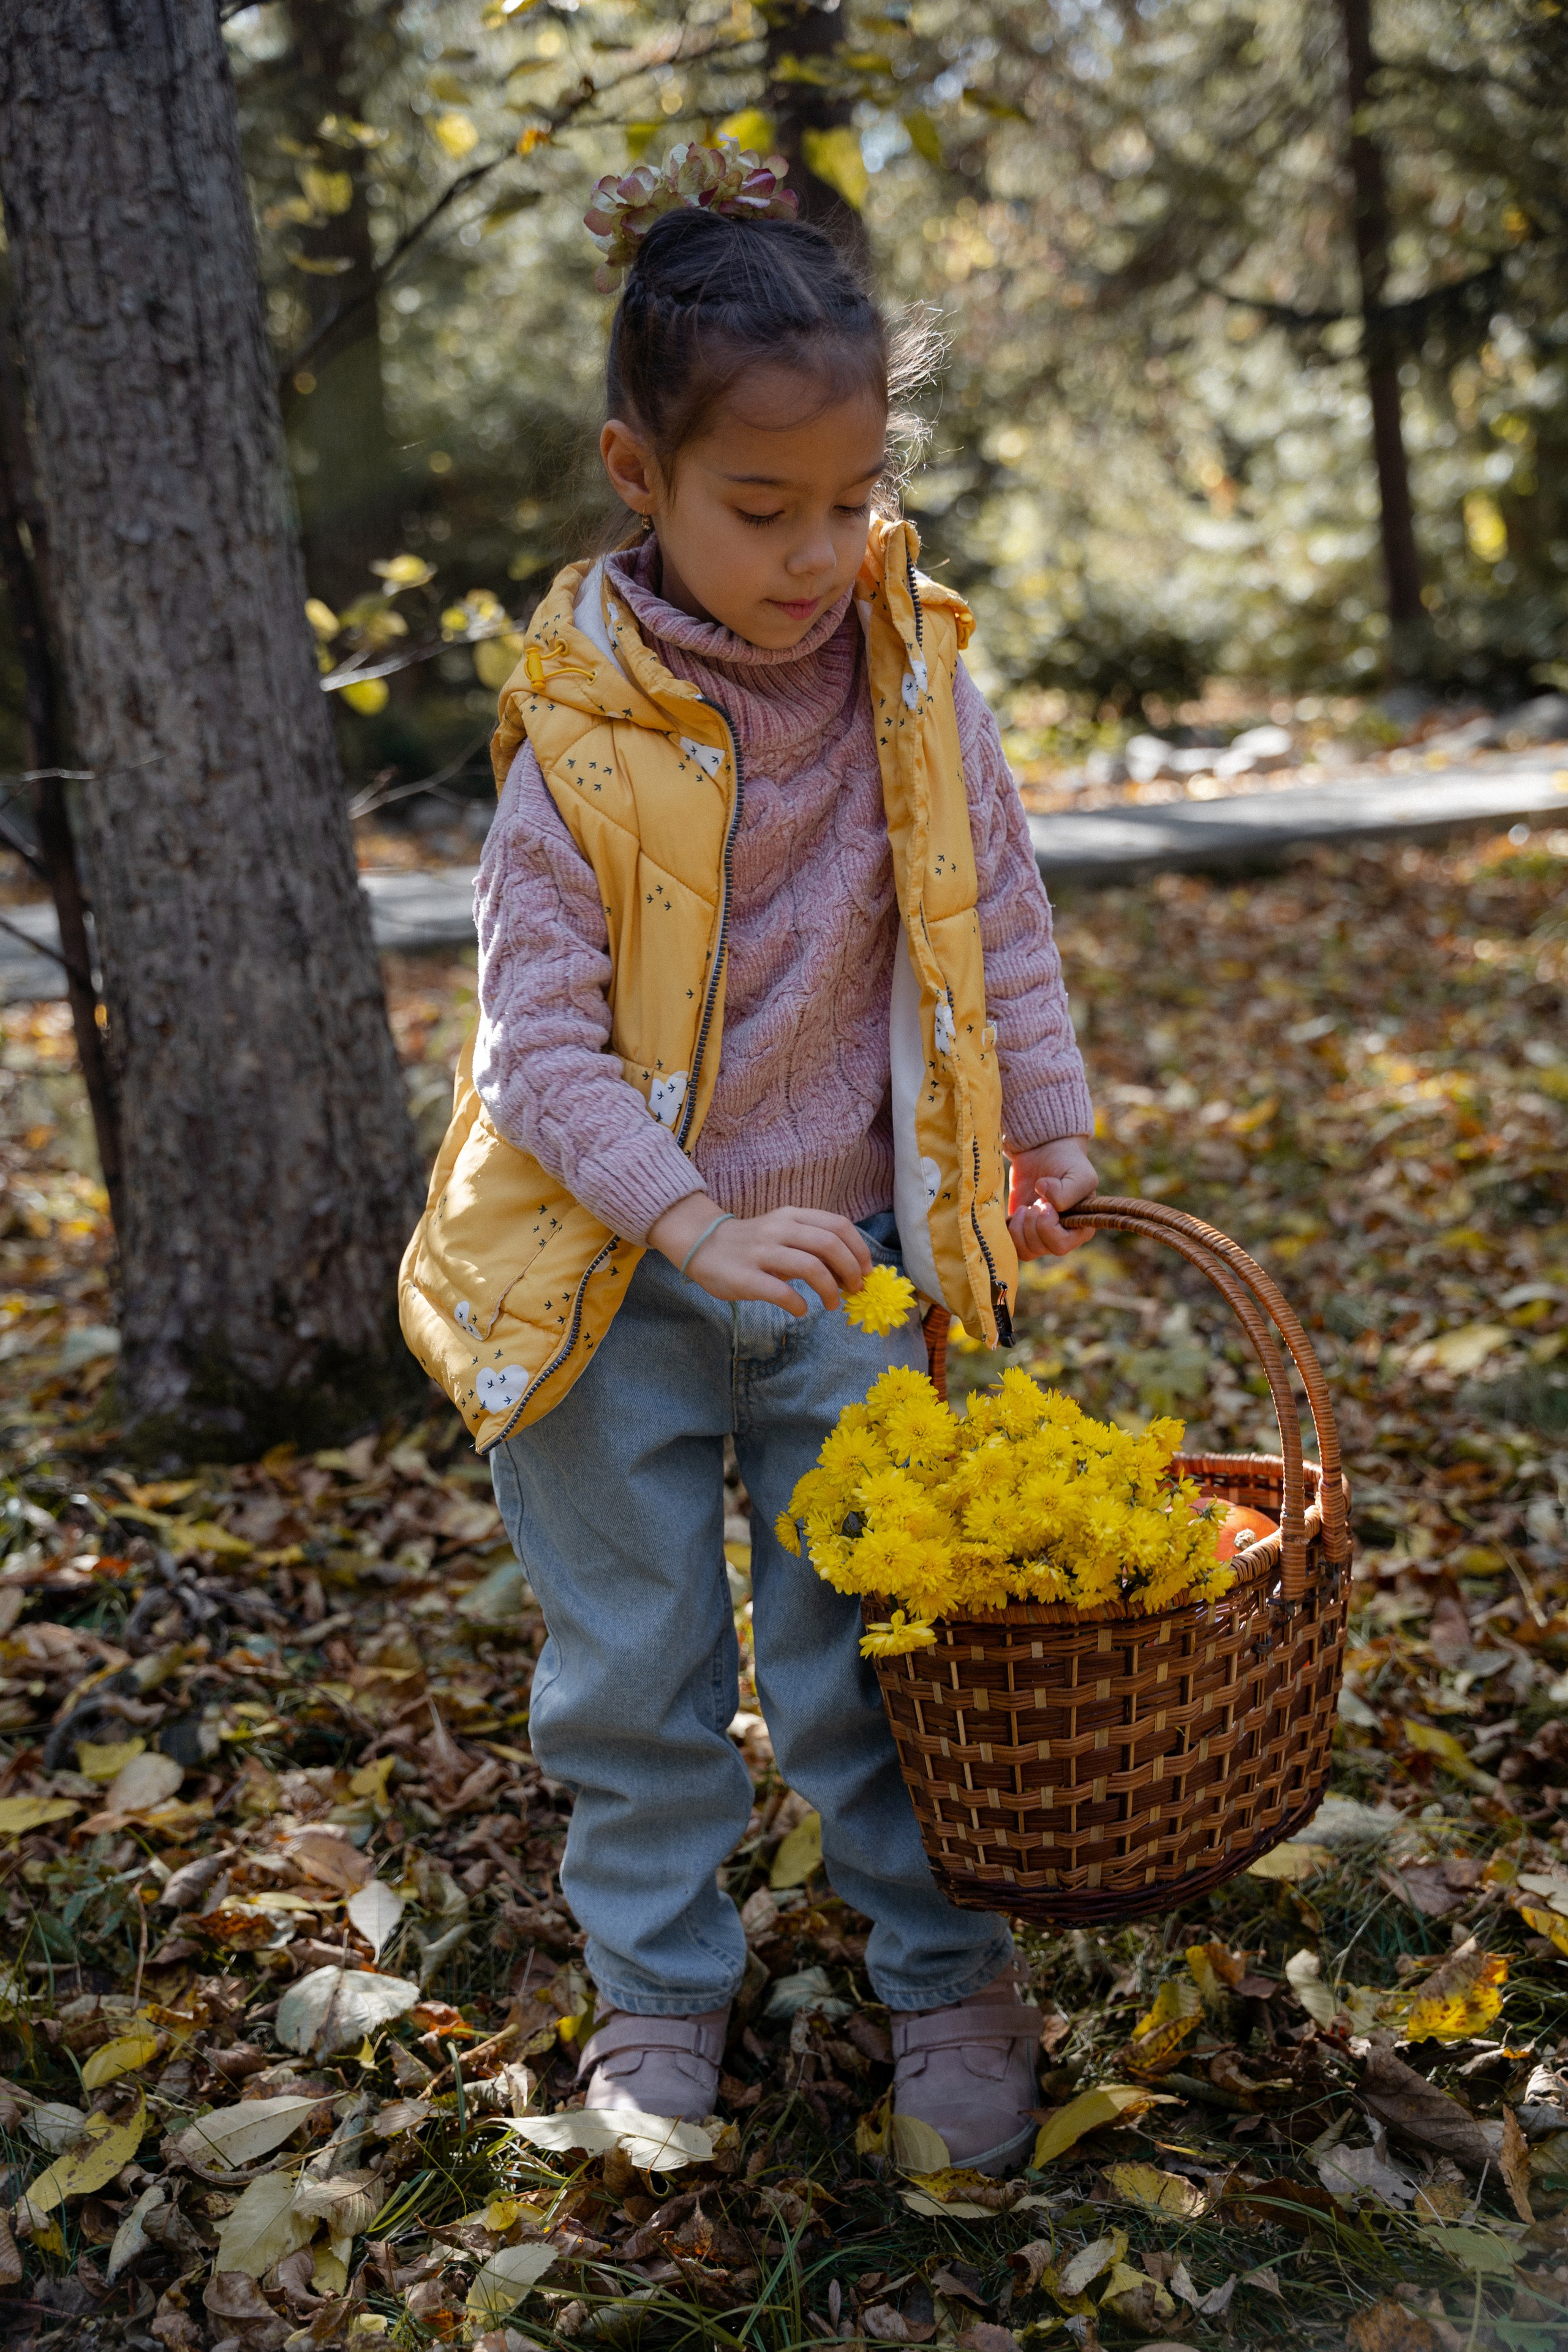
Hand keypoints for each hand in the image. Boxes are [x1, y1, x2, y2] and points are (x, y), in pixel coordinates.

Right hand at [648, 1195, 872, 1316]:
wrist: (703, 1245)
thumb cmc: (753, 1244)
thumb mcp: (784, 1233)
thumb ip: (813, 1244)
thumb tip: (851, 1270)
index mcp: (792, 1216)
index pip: (838, 1225)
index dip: (859, 1249)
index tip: (866, 1271)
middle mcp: (779, 1229)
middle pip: (829, 1244)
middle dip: (850, 1270)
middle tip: (854, 1290)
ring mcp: (761, 1252)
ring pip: (810, 1267)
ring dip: (830, 1290)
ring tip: (832, 1304)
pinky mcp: (746, 1277)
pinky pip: (781, 1292)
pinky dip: (799, 1304)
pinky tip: (801, 1310)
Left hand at [1007, 1136, 1097, 1258]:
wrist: (1044, 1151)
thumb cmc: (1067, 1163)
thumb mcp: (1078, 1174)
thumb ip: (1068, 1191)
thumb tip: (1044, 1196)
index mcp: (1080, 1229)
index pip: (1060, 1245)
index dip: (1047, 1226)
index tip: (1045, 1203)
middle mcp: (1061, 1237)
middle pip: (1040, 1248)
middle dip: (1032, 1223)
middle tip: (1036, 1201)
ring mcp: (1039, 1236)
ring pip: (1024, 1251)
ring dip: (1018, 1228)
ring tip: (1024, 1207)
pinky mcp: (1020, 1230)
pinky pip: (1009, 1245)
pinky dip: (1006, 1230)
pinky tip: (1013, 1213)